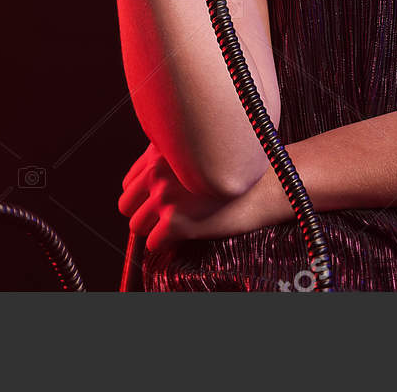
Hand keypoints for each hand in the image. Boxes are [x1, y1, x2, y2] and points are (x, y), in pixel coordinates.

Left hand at [117, 141, 278, 250]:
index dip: (142, 198)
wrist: (270, 184)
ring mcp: (165, 196)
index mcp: (161, 152)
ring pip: (136, 226)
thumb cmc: (240, 169)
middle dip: (142, 215)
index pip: (129, 182)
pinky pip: (152, 242)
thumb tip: (149, 188)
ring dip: (152, 231)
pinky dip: (163, 244)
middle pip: (127, 205)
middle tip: (162, 221)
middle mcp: (158, 171)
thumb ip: (173, 161)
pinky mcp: (176, 221)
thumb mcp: (200, 152)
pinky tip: (181, 238)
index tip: (154, 205)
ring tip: (173, 230)